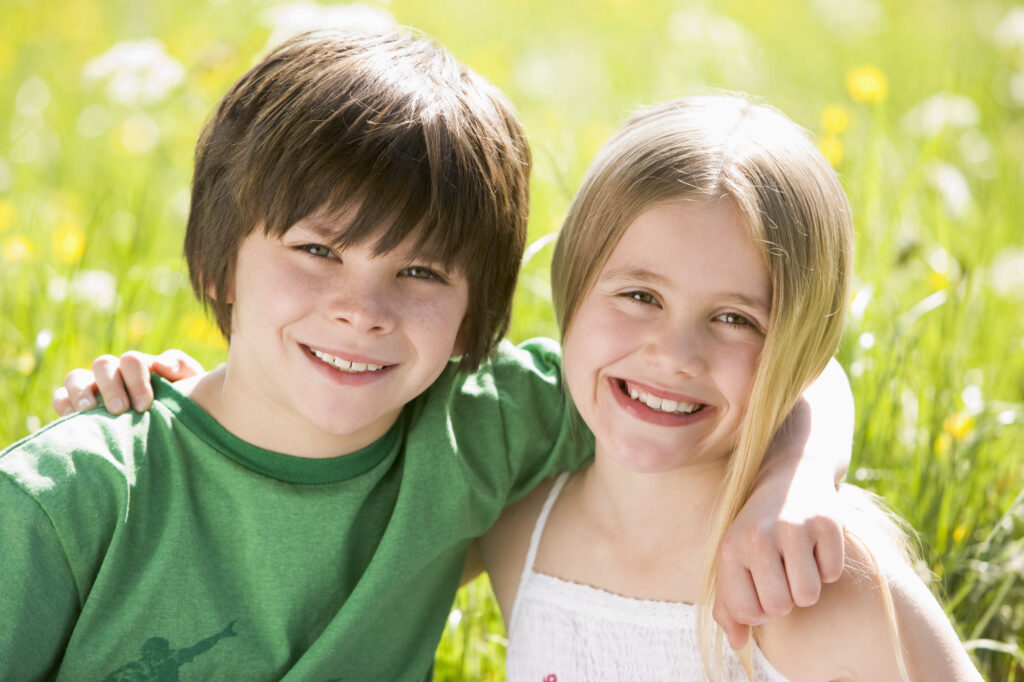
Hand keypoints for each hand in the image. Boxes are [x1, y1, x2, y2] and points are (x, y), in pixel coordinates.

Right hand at [52, 350, 204, 415]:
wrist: (180, 431)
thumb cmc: (185, 404)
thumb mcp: (192, 385)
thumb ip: (181, 367)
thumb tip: (160, 364)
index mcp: (141, 367)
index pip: (132, 360)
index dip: (136, 379)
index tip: (145, 406)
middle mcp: (116, 374)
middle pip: (103, 365)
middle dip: (110, 386)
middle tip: (120, 410)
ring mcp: (94, 389)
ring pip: (76, 378)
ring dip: (80, 392)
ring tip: (88, 411)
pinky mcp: (77, 408)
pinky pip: (60, 399)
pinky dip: (63, 405)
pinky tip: (73, 420)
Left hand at [712, 470, 844, 649]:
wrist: (790, 476)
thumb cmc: (759, 529)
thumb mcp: (735, 559)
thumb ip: (730, 604)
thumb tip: (737, 644)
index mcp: (730, 548)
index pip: (747, 612)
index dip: (761, 610)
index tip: (762, 588)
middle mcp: (757, 536)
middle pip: (780, 606)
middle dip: (786, 598)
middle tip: (783, 572)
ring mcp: (793, 527)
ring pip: (808, 595)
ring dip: (808, 585)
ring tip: (798, 558)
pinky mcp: (826, 522)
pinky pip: (833, 574)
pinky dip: (828, 566)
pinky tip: (816, 543)